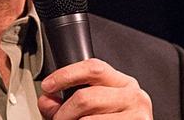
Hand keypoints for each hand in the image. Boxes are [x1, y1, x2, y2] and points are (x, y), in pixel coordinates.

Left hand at [37, 58, 152, 118]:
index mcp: (121, 83)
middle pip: (86, 97)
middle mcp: (132, 95)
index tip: (48, 85)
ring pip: (88, 119)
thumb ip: (64, 103)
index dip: (65, 75)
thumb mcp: (91, 108)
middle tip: (58, 118)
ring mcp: (137, 115)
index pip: (93, 68)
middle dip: (64, 111)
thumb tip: (47, 102)